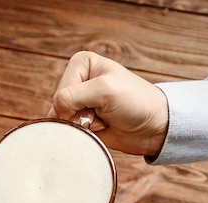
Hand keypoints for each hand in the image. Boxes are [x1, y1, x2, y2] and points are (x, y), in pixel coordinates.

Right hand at [49, 51, 168, 156]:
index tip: (101, 102)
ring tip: (103, 120)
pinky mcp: (83, 120)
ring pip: (62, 120)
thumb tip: (52, 114)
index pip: (61, 91)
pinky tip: (101, 128)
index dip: (76, 103)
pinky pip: (70, 131)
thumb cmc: (136, 102)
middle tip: (102, 112)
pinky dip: (83, 134)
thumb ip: (72, 97)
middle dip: (78, 115)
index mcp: (81, 63)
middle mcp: (78, 80)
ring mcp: (80, 101)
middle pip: (58, 106)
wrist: (154, 127)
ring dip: (82, 125)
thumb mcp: (104, 91)